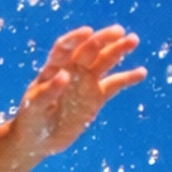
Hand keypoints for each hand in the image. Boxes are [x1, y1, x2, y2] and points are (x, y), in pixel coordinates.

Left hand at [15, 24, 145, 155]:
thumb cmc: (30, 120)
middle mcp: (72, 70)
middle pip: (89, 50)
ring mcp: (85, 83)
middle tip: (120, 31)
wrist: (37, 139)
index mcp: (53, 68)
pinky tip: (141, 72)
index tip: (88, 32)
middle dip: (103, 39)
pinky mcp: (95, 97)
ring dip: (118, 50)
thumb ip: (48, 92)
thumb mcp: (33, 107)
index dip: (75, 39)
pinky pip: (114, 85)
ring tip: (133, 41)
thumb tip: (64, 75)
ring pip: (104, 62)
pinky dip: (127, 78)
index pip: (64, 48)